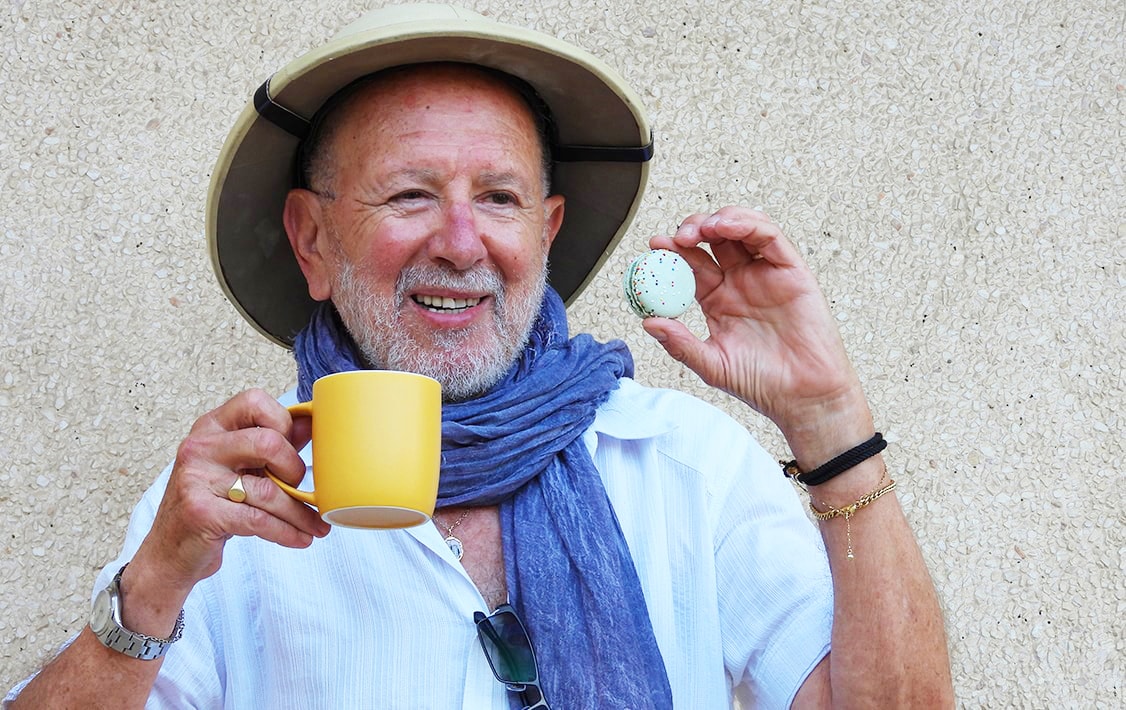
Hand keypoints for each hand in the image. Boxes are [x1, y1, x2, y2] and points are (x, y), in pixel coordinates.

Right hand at [133, 389, 328, 595]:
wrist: (170, 552)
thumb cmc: (212, 504)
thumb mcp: (240, 467)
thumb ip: (274, 443)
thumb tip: (311, 421)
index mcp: (211, 427)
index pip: (254, 401)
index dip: (283, 423)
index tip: (294, 449)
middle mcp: (200, 446)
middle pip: (267, 442)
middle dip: (294, 469)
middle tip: (302, 489)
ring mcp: (196, 478)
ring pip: (267, 490)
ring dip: (300, 513)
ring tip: (316, 526)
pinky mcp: (201, 512)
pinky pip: (258, 520)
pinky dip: (286, 532)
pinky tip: (300, 538)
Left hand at [643, 207, 871, 456]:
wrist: (803, 397)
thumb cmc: (761, 383)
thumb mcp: (711, 365)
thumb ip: (680, 344)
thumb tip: (647, 322)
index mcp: (718, 300)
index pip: (691, 265)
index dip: (672, 252)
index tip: (654, 246)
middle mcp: (740, 282)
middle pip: (712, 240)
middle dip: (691, 230)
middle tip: (675, 238)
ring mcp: (765, 274)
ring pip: (740, 231)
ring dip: (717, 221)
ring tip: (698, 230)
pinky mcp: (791, 271)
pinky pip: (769, 238)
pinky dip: (747, 224)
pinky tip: (725, 227)